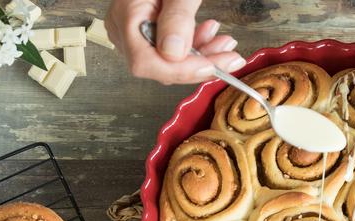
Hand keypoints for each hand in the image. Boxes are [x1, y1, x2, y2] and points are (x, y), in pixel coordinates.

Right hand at [105, 0, 246, 83]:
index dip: (179, 71)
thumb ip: (176, 17)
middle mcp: (124, 30)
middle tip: (230, 57)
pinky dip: (194, 47)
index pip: (145, 62)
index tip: (210, 67)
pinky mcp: (148, 32)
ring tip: (224, 42)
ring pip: (169, 61)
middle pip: (160, 66)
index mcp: (126, 16)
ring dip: (202, 56)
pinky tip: (210, 35)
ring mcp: (134, 33)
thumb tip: (174, 52)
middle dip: (199, 64)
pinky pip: (170, 50)